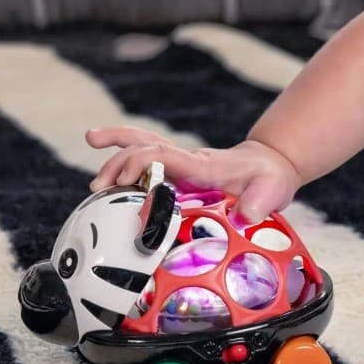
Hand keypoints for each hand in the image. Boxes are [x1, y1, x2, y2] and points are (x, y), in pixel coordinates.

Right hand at [85, 126, 301, 222]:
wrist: (270, 166)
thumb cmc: (268, 179)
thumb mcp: (271, 190)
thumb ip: (259, 202)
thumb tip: (246, 216)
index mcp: (203, 166)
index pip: (167, 157)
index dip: (143, 165)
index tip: (125, 181)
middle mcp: (186, 162)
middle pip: (146, 150)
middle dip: (119, 163)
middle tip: (100, 187)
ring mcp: (179, 166)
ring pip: (141, 148)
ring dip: (114, 153)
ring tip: (92, 165)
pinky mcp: (177, 174)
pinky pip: (145, 158)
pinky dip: (121, 150)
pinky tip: (99, 147)